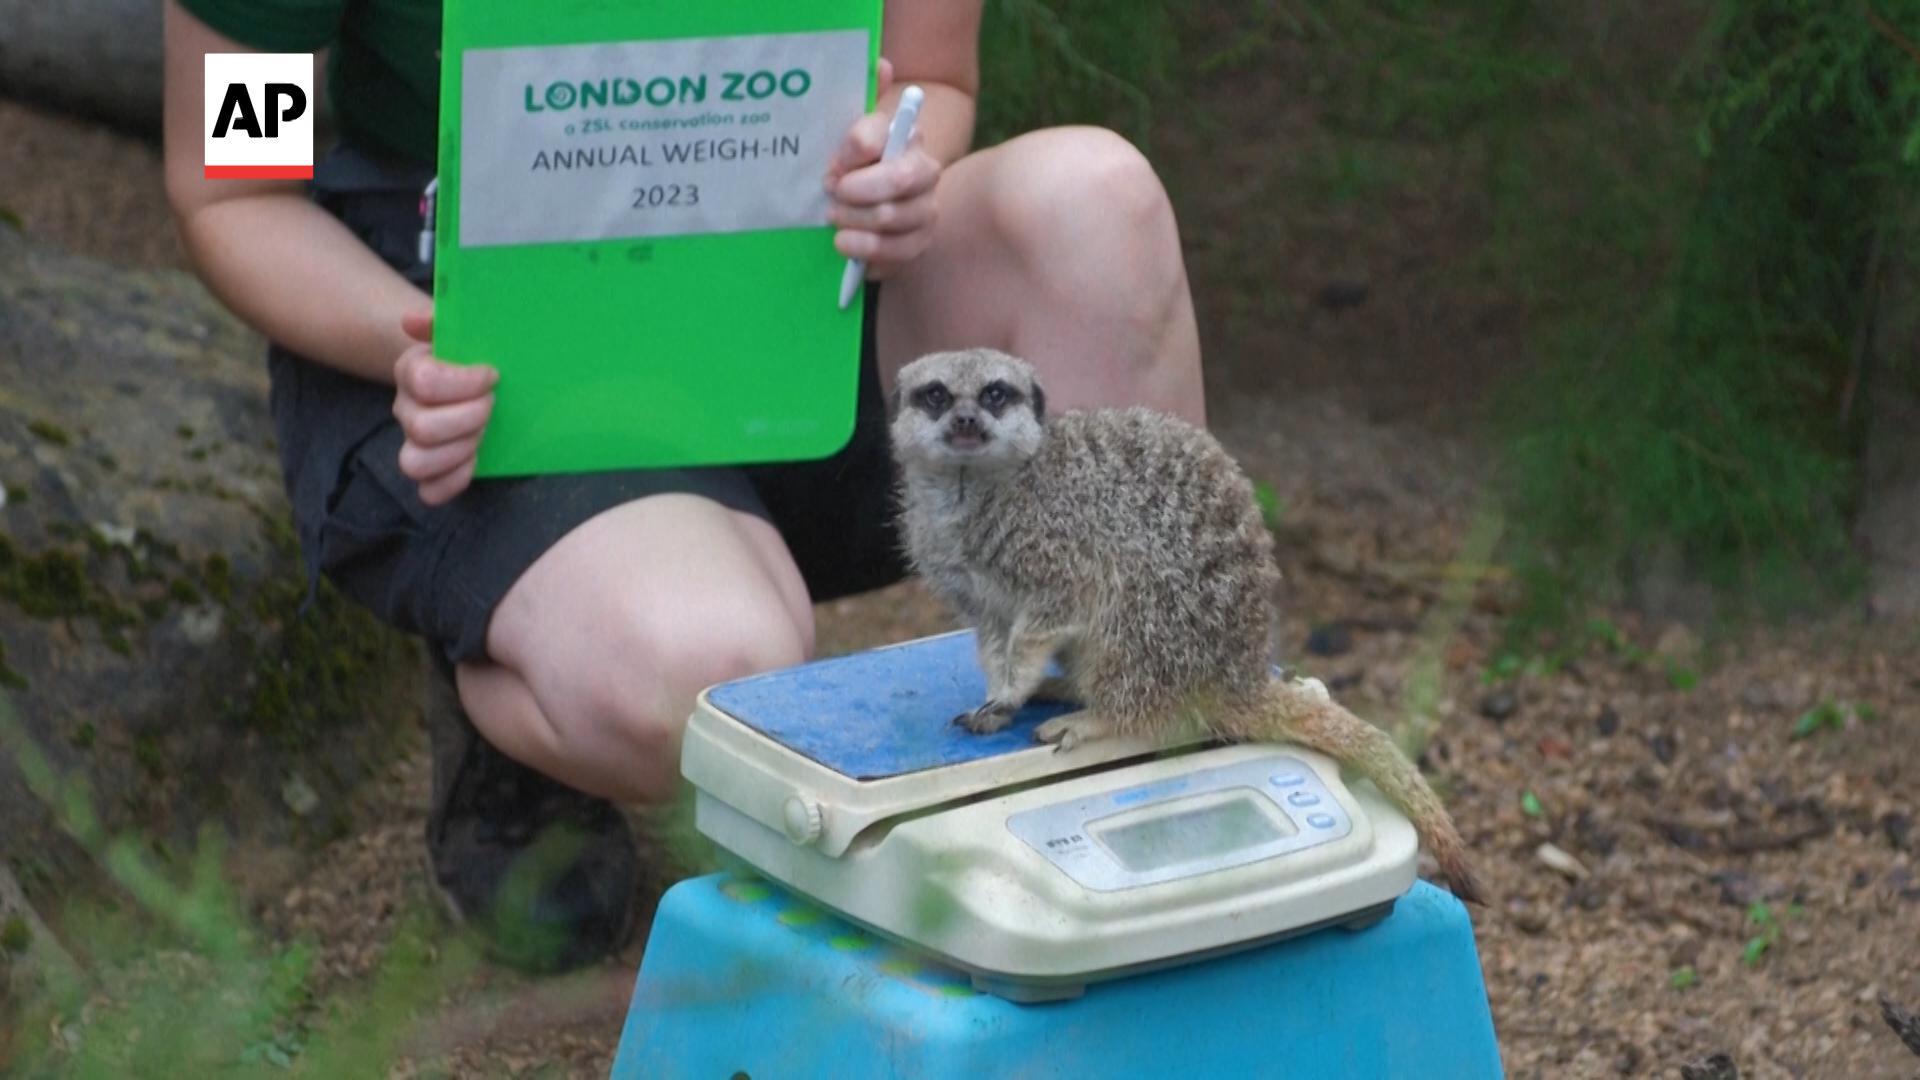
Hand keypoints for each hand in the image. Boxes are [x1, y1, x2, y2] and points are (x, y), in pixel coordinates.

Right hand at [391, 309, 496, 505]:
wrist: (475, 376)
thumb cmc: (472, 354)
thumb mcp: (463, 332)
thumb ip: (441, 320)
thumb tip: (411, 321)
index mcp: (412, 371)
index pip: (423, 382)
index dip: (463, 383)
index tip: (492, 375)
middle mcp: (406, 409)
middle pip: (421, 427)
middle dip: (468, 418)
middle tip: (492, 405)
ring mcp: (415, 442)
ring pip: (415, 463)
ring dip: (459, 450)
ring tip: (483, 434)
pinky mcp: (431, 470)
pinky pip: (429, 491)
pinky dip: (454, 481)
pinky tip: (476, 462)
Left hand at [824, 59, 940, 278]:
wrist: (868, 201)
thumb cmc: (856, 163)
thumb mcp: (852, 129)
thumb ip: (864, 99)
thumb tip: (881, 65)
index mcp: (908, 137)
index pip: (880, 137)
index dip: (851, 153)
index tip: (831, 167)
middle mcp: (925, 173)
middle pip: (896, 182)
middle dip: (856, 194)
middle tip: (830, 197)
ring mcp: (924, 212)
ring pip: (893, 221)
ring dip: (856, 224)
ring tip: (834, 223)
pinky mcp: (917, 246)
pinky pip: (896, 255)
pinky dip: (865, 252)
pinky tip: (845, 245)